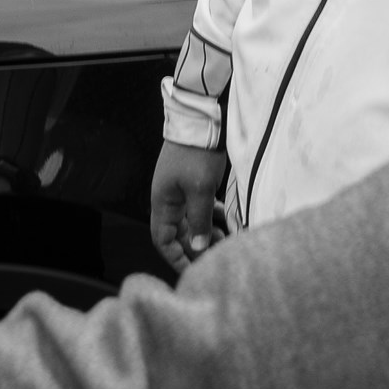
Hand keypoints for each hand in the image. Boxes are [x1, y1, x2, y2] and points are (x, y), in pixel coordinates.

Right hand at [150, 140, 227, 272]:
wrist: (201, 118)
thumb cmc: (197, 153)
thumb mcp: (200, 190)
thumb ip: (199, 220)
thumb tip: (198, 249)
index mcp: (163, 202)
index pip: (163, 240)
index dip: (176, 257)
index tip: (193, 270)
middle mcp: (169, 199)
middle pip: (178, 233)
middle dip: (195, 247)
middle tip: (216, 257)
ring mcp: (180, 189)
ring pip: (191, 220)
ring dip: (205, 232)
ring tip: (224, 240)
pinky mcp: (193, 181)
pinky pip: (199, 207)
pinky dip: (210, 216)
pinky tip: (226, 219)